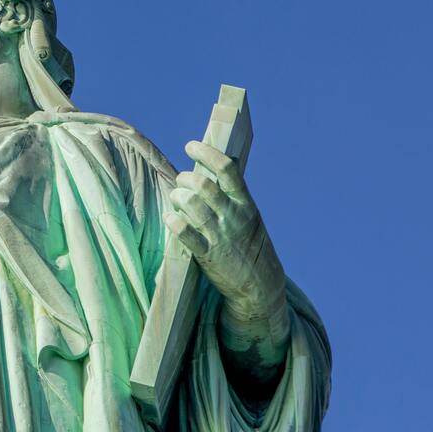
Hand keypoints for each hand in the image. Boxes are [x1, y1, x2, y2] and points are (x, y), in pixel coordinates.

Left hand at [165, 141, 287, 321]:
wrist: (261, 285)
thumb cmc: (249, 245)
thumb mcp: (249, 217)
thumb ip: (231, 196)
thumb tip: (207, 170)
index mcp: (246, 204)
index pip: (227, 169)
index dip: (206, 153)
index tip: (190, 146)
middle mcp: (234, 216)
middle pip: (204, 185)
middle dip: (185, 179)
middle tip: (181, 182)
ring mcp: (221, 235)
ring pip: (193, 204)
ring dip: (178, 197)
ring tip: (176, 198)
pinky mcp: (208, 255)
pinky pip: (186, 234)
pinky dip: (175, 222)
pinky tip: (171, 218)